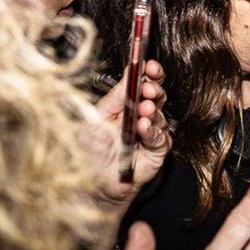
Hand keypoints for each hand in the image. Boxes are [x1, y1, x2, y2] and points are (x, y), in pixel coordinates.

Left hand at [92, 59, 169, 210]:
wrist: (91, 184)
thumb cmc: (89, 152)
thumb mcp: (97, 117)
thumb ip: (116, 96)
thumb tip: (131, 71)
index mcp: (125, 105)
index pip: (143, 83)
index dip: (150, 73)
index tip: (150, 66)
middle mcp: (141, 116)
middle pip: (157, 95)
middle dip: (155, 88)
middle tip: (149, 88)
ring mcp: (151, 133)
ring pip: (160, 114)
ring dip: (152, 109)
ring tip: (143, 109)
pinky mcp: (157, 151)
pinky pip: (160, 137)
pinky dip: (152, 130)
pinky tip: (142, 128)